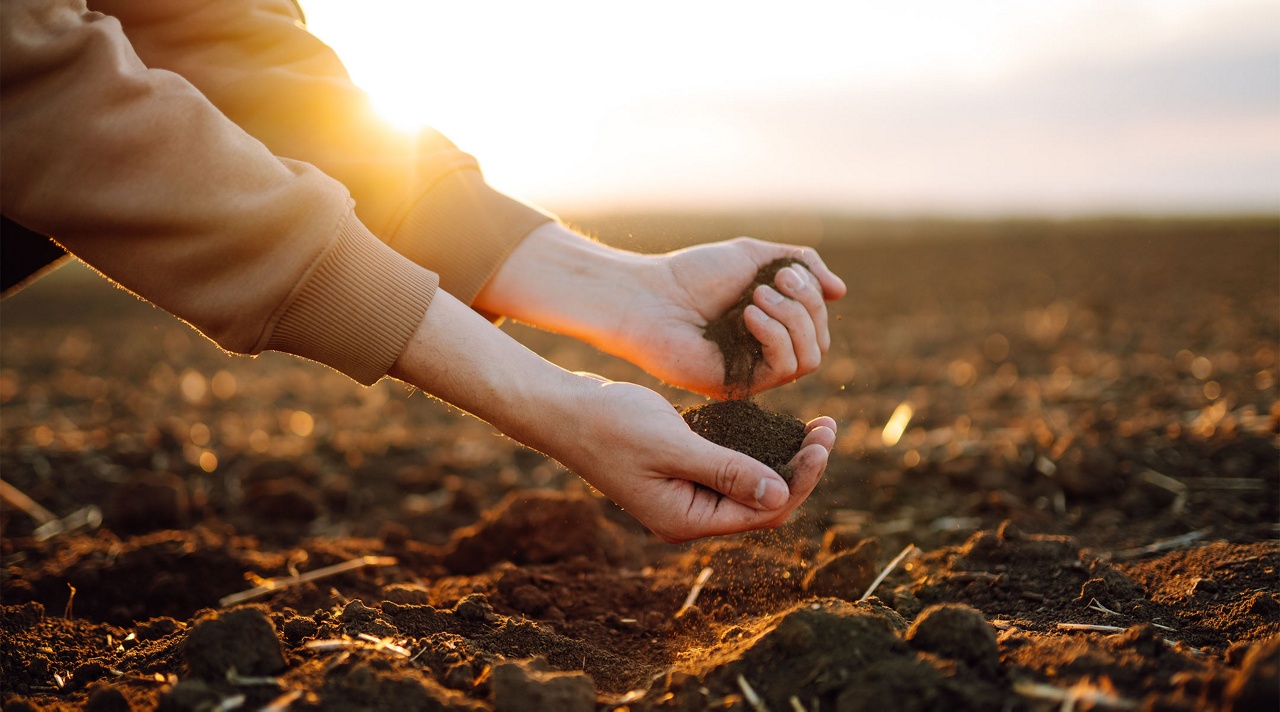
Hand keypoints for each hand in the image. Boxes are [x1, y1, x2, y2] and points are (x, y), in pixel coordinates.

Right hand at [546, 378, 836, 541]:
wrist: (563, 411)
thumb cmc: (610, 425)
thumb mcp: (673, 445)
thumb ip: (726, 471)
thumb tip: (781, 494)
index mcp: (687, 520)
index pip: (764, 512)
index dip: (801, 480)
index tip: (822, 441)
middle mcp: (690, 515)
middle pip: (764, 503)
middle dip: (800, 469)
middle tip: (828, 427)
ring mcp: (685, 495)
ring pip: (751, 485)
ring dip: (785, 458)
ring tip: (816, 426)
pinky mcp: (681, 472)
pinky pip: (731, 469)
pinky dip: (758, 450)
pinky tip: (778, 426)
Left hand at [614, 237, 846, 396]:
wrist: (649, 296)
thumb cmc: (693, 274)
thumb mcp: (756, 256)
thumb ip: (801, 265)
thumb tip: (840, 292)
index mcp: (771, 326)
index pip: (818, 323)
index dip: (812, 296)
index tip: (784, 271)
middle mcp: (766, 353)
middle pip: (820, 341)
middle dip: (806, 306)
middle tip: (772, 283)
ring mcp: (754, 372)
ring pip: (810, 358)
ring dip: (792, 320)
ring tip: (756, 297)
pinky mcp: (740, 387)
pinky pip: (785, 370)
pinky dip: (776, 336)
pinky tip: (749, 315)